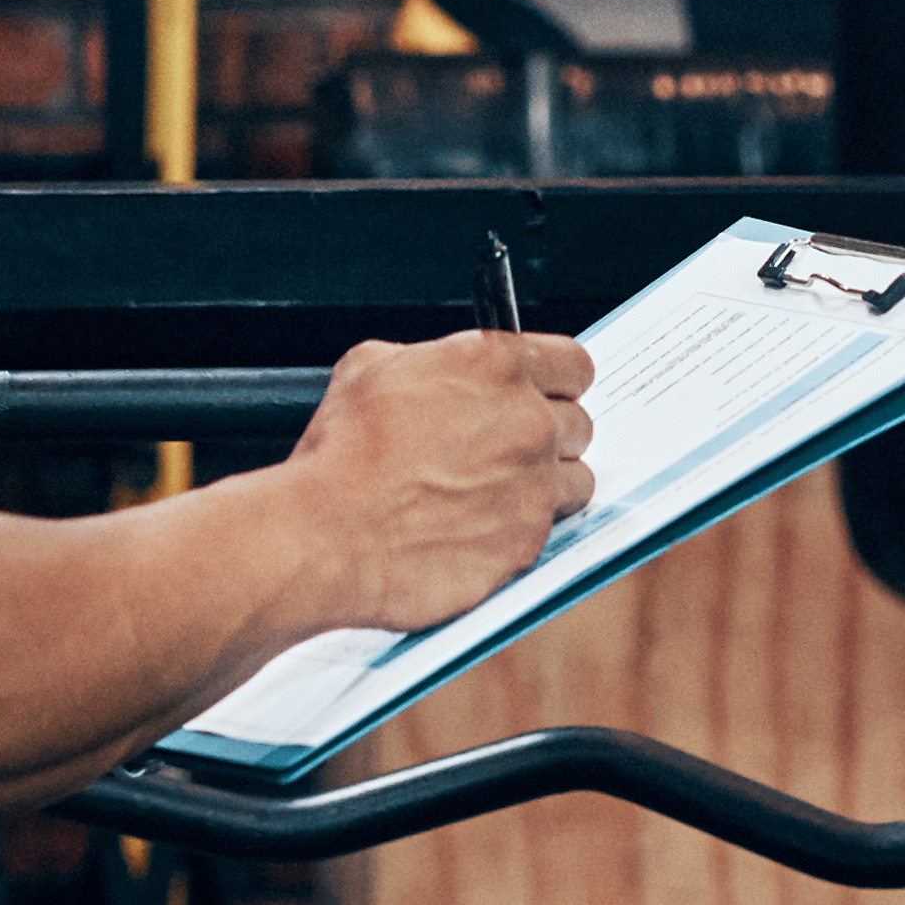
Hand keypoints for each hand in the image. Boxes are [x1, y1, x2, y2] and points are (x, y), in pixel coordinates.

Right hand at [286, 328, 593, 629]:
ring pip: (575, 482)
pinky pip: (546, 532)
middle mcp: (529, 422)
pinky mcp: (527, 543)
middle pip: (578, 424)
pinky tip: (475, 529)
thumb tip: (444, 372)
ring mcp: (534, 487)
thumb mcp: (372, 367)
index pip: (573, 364)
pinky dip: (519, 531)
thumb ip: (431, 361)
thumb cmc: (341, 453)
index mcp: (497, 366)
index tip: (545, 393)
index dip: (556, 380)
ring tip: (495, 495)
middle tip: (506, 449)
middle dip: (547, 435)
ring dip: (545, 486)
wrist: (326, 533)